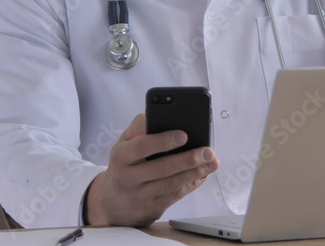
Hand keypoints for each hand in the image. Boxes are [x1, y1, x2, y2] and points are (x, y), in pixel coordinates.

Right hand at [84, 113, 218, 226]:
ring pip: (171, 184)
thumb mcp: (124, 143)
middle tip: (208, 151)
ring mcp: (138, 196)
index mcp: (120, 156)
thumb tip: (158, 115)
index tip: (184, 135)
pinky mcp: (150, 209)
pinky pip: (174, 196)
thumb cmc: (125, 164)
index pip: (141, 146)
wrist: (112, 202)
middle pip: (162, 168)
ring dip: (195, 172)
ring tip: (212, 162)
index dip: (163, 141)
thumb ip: (139, 127)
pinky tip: (203, 174)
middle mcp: (126, 178)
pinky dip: (192, 184)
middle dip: (188, 159)